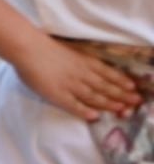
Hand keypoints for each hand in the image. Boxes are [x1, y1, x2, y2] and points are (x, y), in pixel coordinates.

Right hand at [14, 36, 141, 121]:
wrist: (27, 47)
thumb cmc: (44, 46)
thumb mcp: (69, 50)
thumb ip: (80, 60)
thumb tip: (89, 68)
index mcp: (84, 61)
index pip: (108, 73)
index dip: (121, 81)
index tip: (134, 87)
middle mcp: (81, 74)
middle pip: (105, 86)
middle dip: (122, 95)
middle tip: (136, 102)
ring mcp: (70, 85)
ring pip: (94, 96)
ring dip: (109, 104)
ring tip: (122, 110)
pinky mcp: (57, 94)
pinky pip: (73, 105)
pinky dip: (84, 111)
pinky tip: (94, 117)